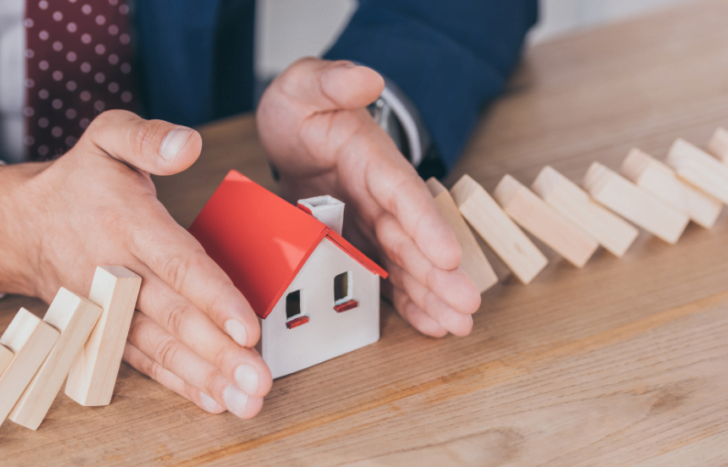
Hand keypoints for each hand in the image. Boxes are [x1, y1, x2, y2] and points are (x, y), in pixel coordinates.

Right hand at [0, 110, 271, 417]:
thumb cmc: (75, 182)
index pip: (177, 264)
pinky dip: (175, 381)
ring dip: (203, 376)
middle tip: (257, 381)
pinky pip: (141, 359)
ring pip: (160, 346)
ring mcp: (109, 306)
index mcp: (128, 224)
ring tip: (243, 400)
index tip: (247, 328)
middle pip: (174, 316)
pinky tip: (210, 397)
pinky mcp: (104, 327)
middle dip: (218, 353)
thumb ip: (148, 138)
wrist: (18, 225)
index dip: (213, 297)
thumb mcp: (106, 137)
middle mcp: (118, 271)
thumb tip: (188, 143)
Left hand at [257, 58, 480, 337]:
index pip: (403, 192)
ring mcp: (371, 221)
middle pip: (412, 237)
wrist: (293, 130)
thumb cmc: (301, 108)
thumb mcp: (305, 85)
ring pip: (405, 262)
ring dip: (430, 294)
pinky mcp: (359, 240)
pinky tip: (429, 324)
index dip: (426, 224)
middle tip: (466, 307)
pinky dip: (405, 299)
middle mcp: (379, 195)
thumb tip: (367, 78)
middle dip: (440, 274)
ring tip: (456, 326)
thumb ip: (332, 82)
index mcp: (371, 159)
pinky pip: (384, 273)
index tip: (449, 255)